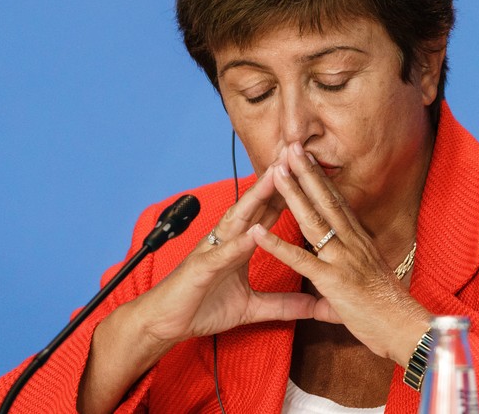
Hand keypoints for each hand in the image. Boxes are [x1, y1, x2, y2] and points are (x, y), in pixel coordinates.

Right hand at [133, 159, 315, 346]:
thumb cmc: (203, 308)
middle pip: (255, 205)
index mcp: (240, 245)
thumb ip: (283, 304)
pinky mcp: (201, 268)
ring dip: (257, 197)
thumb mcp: (252, 307)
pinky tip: (253, 233)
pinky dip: (237, 243)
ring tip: (277, 176)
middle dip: (276, 180)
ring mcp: (213, 251)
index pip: (267, 212)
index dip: (288, 193)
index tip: (310, 174)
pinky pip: (222, 254)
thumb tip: (314, 305)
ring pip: (238, 218)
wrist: (164, 323)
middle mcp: (227, 240)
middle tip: (296, 155)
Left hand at [249, 142, 430, 366]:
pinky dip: (276, 245)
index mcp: (359, 241)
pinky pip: (299, 259)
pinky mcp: (332, 280)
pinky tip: (257, 232)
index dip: (321, 178)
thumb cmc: (389, 308)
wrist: (405, 327)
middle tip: (290, 146)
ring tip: (275, 172)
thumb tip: (337, 275)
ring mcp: (341, 259)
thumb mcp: (370, 279)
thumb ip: (350, 270)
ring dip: (292, 194)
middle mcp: (351, 243)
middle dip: (306, 172)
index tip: (308, 156)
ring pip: (312, 220)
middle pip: (325, 200)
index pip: (337, 202)